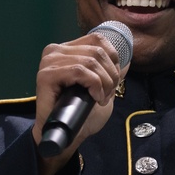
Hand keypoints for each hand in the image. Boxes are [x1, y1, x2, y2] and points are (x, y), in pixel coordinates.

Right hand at [32, 31, 125, 174]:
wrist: (67, 135)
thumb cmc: (81, 114)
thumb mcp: (102, 88)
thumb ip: (110, 72)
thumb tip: (127, 59)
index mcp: (67, 49)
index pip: (98, 39)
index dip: (113, 60)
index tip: (113, 82)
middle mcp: (55, 51)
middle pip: (97, 51)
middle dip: (111, 75)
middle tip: (108, 95)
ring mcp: (49, 62)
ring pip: (91, 61)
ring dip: (104, 83)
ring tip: (101, 98)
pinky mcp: (46, 75)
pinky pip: (80, 71)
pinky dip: (94, 85)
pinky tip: (95, 98)